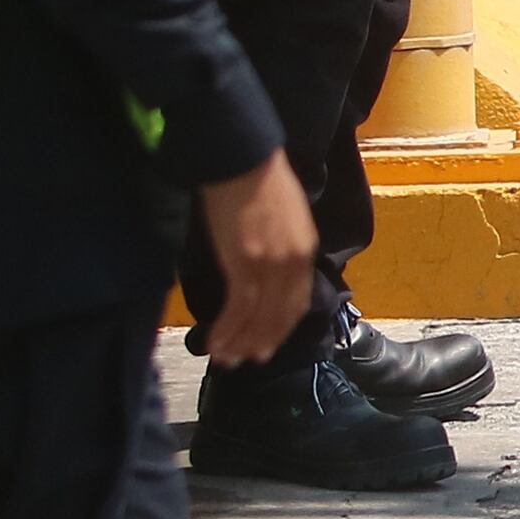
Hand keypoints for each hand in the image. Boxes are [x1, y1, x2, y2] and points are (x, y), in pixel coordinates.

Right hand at [197, 154, 317, 365]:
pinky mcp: (244, 264)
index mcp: (305, 250)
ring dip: (240, 342)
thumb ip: (283, 246)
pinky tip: (214, 341)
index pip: (297, 301)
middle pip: (279, 316)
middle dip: (261, 341)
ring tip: (225, 358)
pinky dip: (227, 329)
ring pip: (257, 317)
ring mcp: (270, 265)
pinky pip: (238, 308)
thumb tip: (268, 268)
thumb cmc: (259, 179)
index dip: (281, 327)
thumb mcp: (285, 216)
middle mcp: (293, 263)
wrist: (243, 158)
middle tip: (245, 360)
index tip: (267, 343)